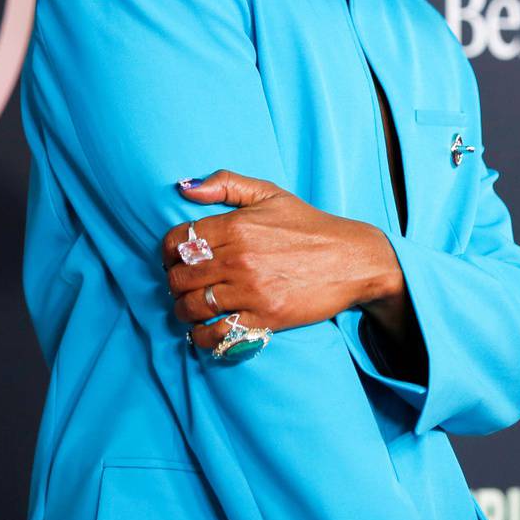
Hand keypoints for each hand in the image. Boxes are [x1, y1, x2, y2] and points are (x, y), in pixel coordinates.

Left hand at [163, 169, 401, 355]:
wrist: (352, 259)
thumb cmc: (309, 226)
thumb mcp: (270, 193)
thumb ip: (226, 183)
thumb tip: (185, 189)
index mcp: (236, 226)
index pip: (177, 241)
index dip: (167, 252)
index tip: (174, 258)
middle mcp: (239, 259)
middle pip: (179, 277)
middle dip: (174, 282)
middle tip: (183, 284)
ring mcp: (251, 291)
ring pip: (192, 306)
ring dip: (183, 310)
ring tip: (190, 308)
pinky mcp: (265, 318)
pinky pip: (217, 333)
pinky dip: (202, 336)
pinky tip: (204, 330)